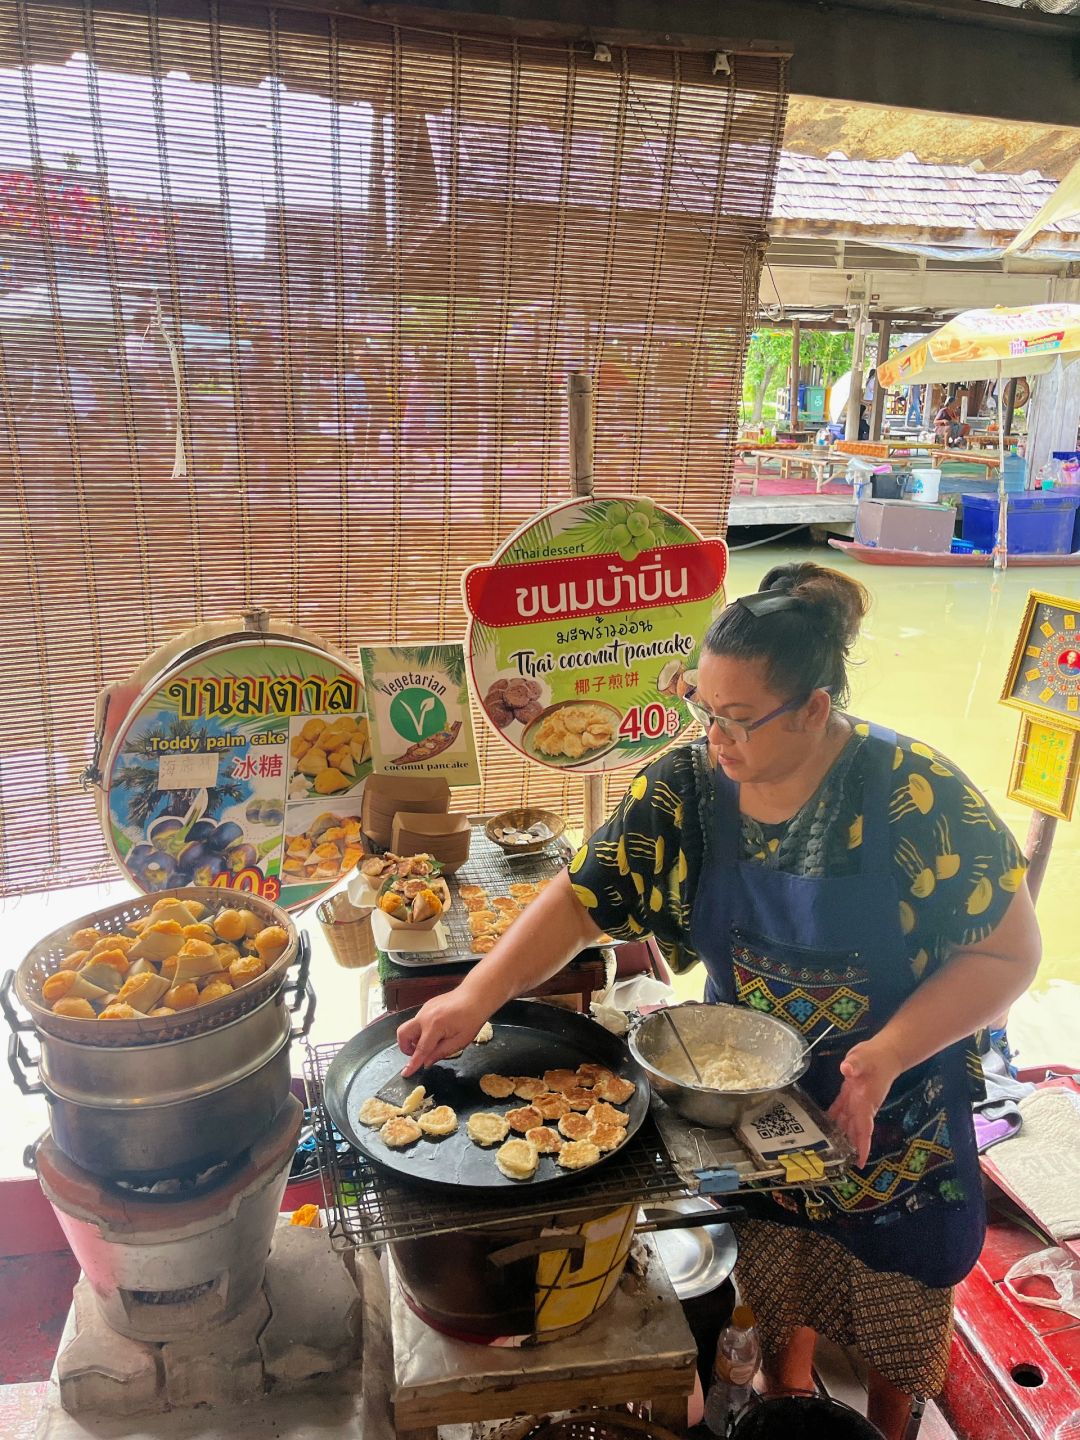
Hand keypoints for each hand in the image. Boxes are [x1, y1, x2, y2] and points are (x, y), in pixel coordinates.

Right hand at [396, 991, 490, 1076]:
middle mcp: (424, 1016)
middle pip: (403, 1033)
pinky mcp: (426, 1005)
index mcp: (434, 1026)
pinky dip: (421, 1030)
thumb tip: (426, 1063)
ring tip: (435, 1041)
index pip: (420, 1050)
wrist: (475, 996)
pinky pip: (418, 1021)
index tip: (405, 1073)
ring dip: (415, 1038)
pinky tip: (438, 1030)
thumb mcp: (460, 1041)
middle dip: (405, 1047)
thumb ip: (441, 1052)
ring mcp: (424, 1009)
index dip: (412, 1064)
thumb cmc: (472, 1019)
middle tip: (417, 1054)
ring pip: (410, 1027)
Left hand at [827, 1038, 902, 1167]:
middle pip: (854, 1131)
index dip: (862, 1147)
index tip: (859, 1163)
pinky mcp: (850, 1093)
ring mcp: (856, 1101)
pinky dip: (833, 1119)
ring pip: (846, 1123)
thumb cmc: (877, 1057)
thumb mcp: (865, 1059)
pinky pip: (840, 1110)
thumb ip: (855, 1064)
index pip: (864, 1129)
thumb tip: (847, 1069)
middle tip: (836, 1163)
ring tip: (827, 1150)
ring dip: (839, 1135)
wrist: (885, 1052)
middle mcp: (861, 1106)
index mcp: (865, 1102)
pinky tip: (822, 1125)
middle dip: (848, 1147)